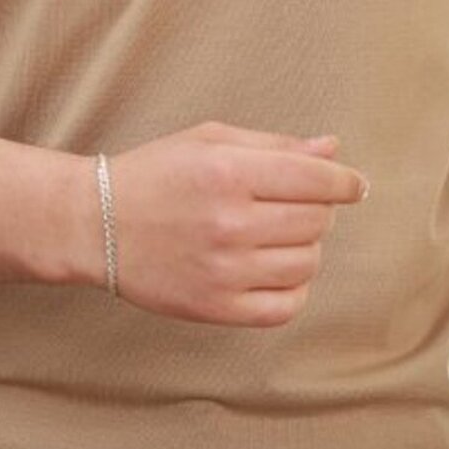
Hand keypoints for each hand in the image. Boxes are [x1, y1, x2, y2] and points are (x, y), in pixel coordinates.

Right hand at [87, 120, 368, 327]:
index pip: (319, 180)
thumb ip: (274, 146)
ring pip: (307, 263)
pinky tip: (277, 270)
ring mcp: (223, 269)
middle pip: (317, 221)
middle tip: (297, 205)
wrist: (95, 225)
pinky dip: (294, 289)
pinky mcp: (215, 307)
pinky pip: (285, 306)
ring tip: (280, 235)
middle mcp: (229, 222)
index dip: (346, 182)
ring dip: (306, 247)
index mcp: (229, 172)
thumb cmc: (155, 174)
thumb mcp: (209, 141)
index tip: (353, 185)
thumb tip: (333, 149)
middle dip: (320, 210)